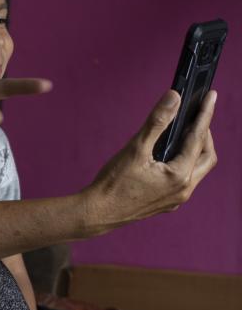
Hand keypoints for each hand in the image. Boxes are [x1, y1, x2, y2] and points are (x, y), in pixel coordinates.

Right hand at [83, 89, 217, 233]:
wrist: (99, 212)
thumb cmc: (114, 183)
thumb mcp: (135, 148)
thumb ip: (157, 122)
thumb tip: (174, 98)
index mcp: (180, 176)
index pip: (198, 138)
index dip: (205, 114)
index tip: (210, 96)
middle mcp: (184, 190)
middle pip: (207, 157)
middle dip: (205, 134)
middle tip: (198, 115)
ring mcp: (177, 198)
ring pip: (197, 170)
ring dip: (196, 149)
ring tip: (185, 132)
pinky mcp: (167, 202)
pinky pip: (186, 179)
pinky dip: (185, 162)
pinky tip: (171, 155)